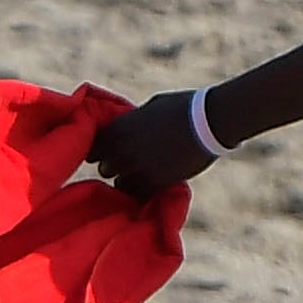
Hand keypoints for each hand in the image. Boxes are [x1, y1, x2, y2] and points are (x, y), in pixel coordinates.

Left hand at [88, 94, 216, 201]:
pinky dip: (144, 191)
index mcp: (117, 129)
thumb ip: (134, 121)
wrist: (210, 122)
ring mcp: (137, 170)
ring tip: (144, 175)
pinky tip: (154, 183)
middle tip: (130, 163)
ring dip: (129, 180)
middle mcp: (121, 152)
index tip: (109, 151)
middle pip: (104, 168)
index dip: (100, 151)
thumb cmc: (183, 107)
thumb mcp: (151, 107)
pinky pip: (139, 195)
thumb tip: (129, 126)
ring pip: (119, 184)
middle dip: (115, 166)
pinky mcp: (155, 184)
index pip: (92, 148)